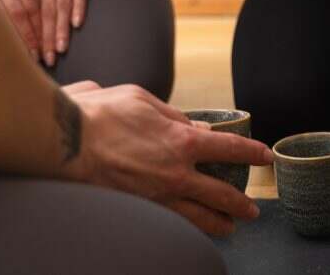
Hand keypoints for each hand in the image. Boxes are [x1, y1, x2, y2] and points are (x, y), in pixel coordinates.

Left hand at [21, 0, 90, 65]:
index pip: (25, 9)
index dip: (27, 32)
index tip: (29, 52)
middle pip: (43, 11)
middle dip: (44, 37)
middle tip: (47, 58)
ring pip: (61, 4)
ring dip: (61, 28)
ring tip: (60, 48)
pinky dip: (78, 7)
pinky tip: (77, 24)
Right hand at [68, 84, 273, 236]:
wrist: (64, 141)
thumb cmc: (102, 113)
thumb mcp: (145, 100)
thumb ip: (174, 115)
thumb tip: (194, 126)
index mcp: (182, 140)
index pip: (230, 149)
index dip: (252, 153)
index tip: (264, 156)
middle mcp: (176, 173)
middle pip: (221, 194)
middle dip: (240, 203)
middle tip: (252, 209)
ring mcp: (157, 196)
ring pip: (198, 217)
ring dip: (219, 223)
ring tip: (231, 228)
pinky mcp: (137, 209)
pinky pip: (170, 223)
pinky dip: (185, 228)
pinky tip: (191, 230)